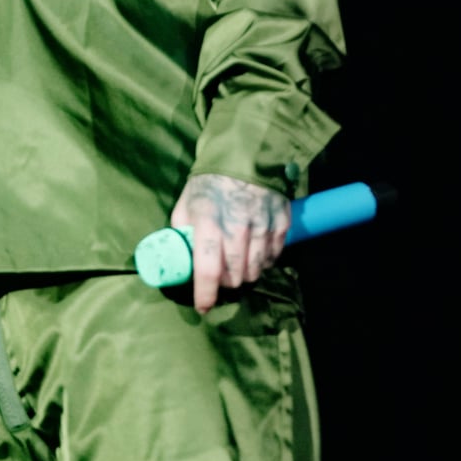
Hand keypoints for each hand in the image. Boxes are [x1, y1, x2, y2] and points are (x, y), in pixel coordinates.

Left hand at [169, 173, 291, 314]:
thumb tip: (179, 258)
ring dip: (245, 275)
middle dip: (225, 283)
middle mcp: (237, 227)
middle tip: (220, 276)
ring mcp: (262, 226)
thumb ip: (181, 230)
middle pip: (235, 276)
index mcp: (208, 222)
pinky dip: (264, 262)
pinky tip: (255, 254)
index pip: (207, 268)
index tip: (203, 307)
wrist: (246, 154)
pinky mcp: (280, 223)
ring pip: (255, 270)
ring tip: (237, 266)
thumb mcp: (187, 202)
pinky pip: (273, 257)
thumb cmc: (210, 181)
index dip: (205, 294)